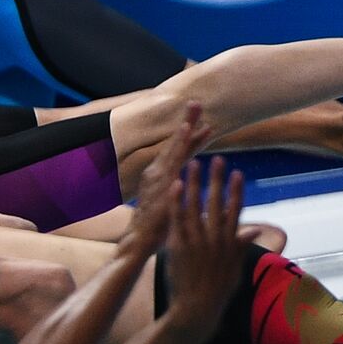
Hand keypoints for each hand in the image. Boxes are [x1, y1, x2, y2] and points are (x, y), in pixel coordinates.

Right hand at [118, 102, 211, 258]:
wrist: (138, 241)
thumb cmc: (156, 228)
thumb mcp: (171, 207)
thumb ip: (182, 195)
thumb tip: (190, 192)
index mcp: (161, 177)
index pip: (179, 153)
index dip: (191, 137)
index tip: (204, 123)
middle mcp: (156, 173)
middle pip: (175, 144)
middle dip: (187, 122)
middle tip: (197, 102)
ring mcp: (157, 178)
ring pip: (174, 149)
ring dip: (183, 130)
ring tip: (194, 112)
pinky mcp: (160, 184)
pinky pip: (173, 162)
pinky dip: (179, 146)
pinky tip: (186, 134)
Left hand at [162, 156, 256, 339]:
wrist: (196, 308)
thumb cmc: (217, 291)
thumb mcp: (235, 269)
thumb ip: (240, 246)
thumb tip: (253, 230)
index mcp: (230, 243)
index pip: (235, 210)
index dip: (236, 190)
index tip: (237, 173)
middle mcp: (214, 239)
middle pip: (216, 202)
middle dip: (216, 179)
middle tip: (216, 159)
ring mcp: (196, 241)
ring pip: (195, 206)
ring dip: (194, 183)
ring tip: (193, 164)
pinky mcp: (179, 245)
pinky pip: (177, 218)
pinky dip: (176, 201)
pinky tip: (176, 184)